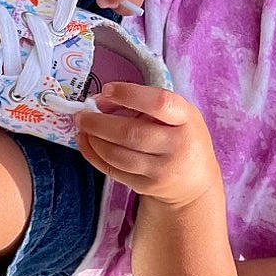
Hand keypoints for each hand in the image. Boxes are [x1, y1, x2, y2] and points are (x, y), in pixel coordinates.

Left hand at [75, 83, 222, 209]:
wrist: (194, 184)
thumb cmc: (180, 138)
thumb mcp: (176, 115)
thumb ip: (144, 104)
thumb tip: (100, 101)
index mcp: (186, 118)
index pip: (158, 102)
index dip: (129, 94)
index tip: (108, 89)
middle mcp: (178, 145)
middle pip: (131, 132)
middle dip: (99, 122)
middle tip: (82, 113)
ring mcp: (162, 170)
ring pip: (117, 155)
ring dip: (93, 139)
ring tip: (82, 127)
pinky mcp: (146, 186)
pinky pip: (113, 170)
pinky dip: (93, 155)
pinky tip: (86, 143)